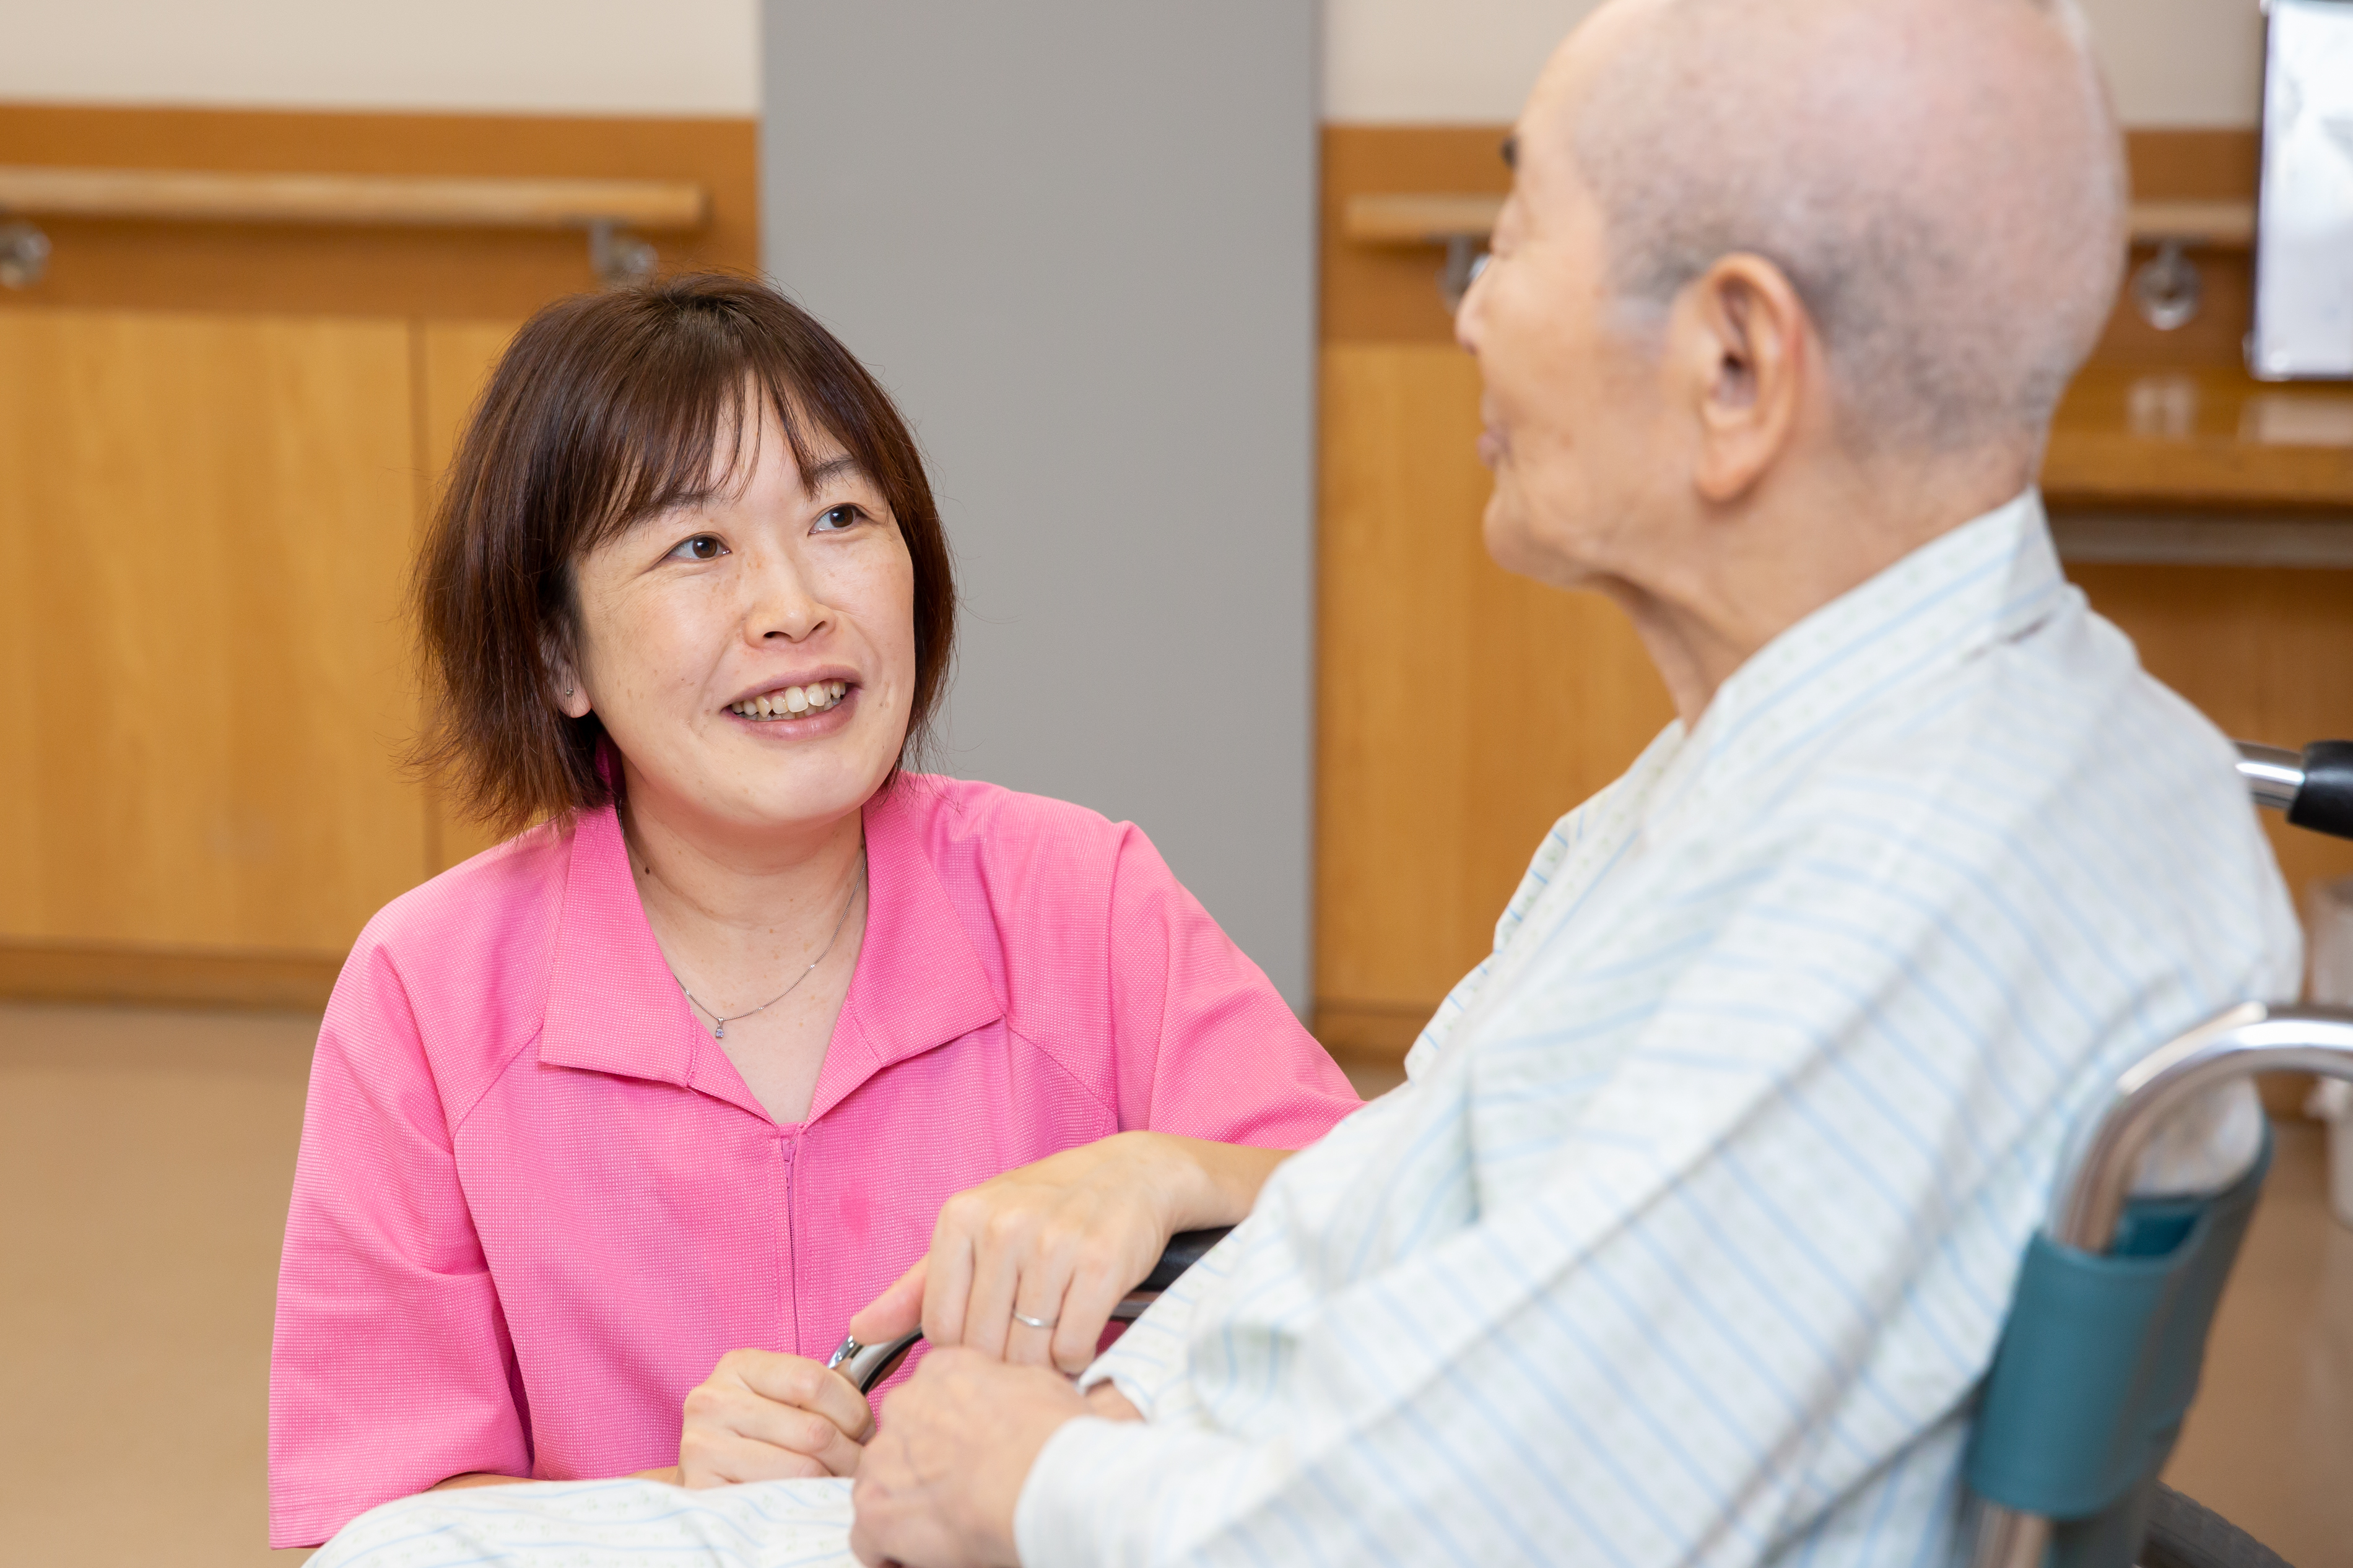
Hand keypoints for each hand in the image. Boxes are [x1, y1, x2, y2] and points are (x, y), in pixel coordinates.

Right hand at [676, 1347, 873, 1485]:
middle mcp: (713, 1399)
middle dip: (850, 1452)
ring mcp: (701, 1444)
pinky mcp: (702, 1487)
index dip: (853, 1410)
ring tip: (837, 1480)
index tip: (863, 1429)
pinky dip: (806, 1501)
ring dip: (832, 1479)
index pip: (815, 1380)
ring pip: (803, 1467)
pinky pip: (779, 1497)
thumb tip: (893, 1357)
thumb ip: (832, 1382)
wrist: (709, 1480)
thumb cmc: (759, 1435)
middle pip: (814, 1429)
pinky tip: (810, 1497)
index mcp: (739, 1366)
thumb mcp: (787, 1397)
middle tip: (857, 1464)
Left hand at [849, 1347, 1088, 1567]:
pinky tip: (926, 1556)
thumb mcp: (1049, 1387)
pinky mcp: (875, 1509)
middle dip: (926, 1470)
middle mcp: (906, 1403)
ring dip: (908, 1509)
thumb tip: (1040, 1397)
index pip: (931, 1400)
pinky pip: (868, 1539)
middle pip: (903, 1442)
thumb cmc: (1061, 1441)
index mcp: (946, 1369)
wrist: (1051, 1483)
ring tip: (950, 1530)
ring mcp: (885, 1456)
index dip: (949, 1436)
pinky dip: (891, 1553)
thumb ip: (1019, 1388)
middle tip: (963, 1496)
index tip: (967, 1459)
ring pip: (882, 1487)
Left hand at [850, 1132, 1283, 1374]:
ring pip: (1028, 1352)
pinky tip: (1082, 1334)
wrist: (1134, 1175)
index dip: (964, 1349)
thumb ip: (918, 1286)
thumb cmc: (1047, 1209)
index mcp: (961, 1218)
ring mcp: (1053, 1243)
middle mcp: (1002, 1226)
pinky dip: (1078, 1357)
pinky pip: (1073, 1346)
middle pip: (982, 1345)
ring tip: (1052, 1347)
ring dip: (1042, 1366)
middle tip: (1024, 1356)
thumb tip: (859, 1329)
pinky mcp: (1101, 1263)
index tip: (988, 1343)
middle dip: (1004, 1365)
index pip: (940, 1326)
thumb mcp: (977, 1231)